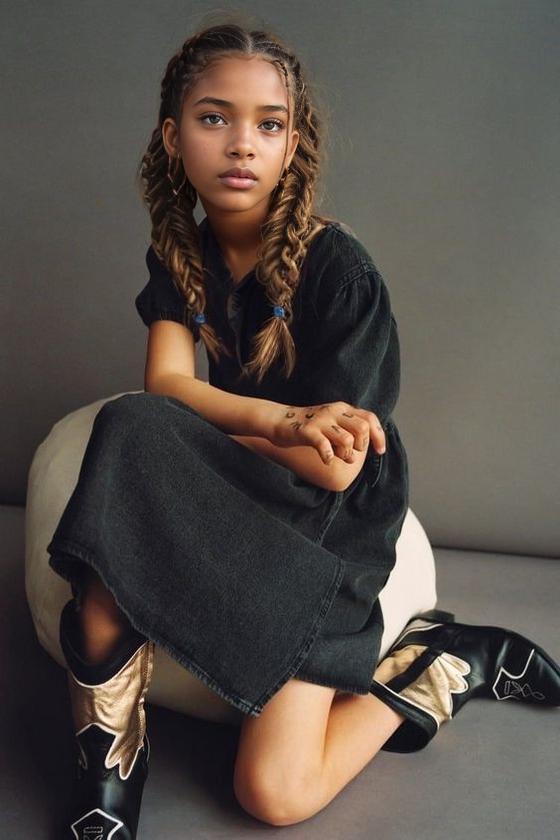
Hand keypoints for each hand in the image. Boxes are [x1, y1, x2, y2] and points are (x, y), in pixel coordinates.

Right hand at [265, 401, 386, 464]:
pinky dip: (329, 457)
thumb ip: (349, 429)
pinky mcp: (307, 431)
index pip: (370, 418)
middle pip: (362, 428)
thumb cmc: (310, 427)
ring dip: (347, 454)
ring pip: (347, 439)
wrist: (279, 421)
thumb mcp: (332, 423)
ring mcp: (320, 421)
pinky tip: (326, 460)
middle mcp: (334, 411)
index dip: (379, 436)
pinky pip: (324, 446)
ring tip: (340, 458)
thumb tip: (367, 447)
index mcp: (342, 409)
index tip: (379, 451)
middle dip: (362, 446)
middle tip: (352, 453)